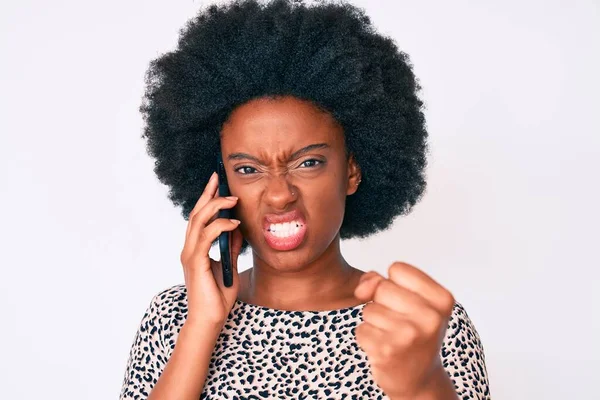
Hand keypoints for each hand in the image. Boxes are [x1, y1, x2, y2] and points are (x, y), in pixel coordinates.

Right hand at [180, 171, 243, 328]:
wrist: (210, 320)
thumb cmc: (218, 297)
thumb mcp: (229, 265)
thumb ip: (231, 246)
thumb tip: (237, 227)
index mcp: (195, 248)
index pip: (199, 217)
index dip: (207, 198)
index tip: (217, 182)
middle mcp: (189, 249)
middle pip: (196, 213)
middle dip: (207, 194)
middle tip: (218, 178)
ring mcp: (190, 255)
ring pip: (198, 221)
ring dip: (216, 206)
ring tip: (233, 199)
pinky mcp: (195, 263)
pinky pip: (206, 238)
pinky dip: (220, 227)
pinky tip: (234, 223)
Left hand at [353, 262, 455, 398]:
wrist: (419, 378)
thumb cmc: (414, 332)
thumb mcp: (411, 300)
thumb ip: (380, 280)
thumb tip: (360, 289)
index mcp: (442, 299)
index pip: (397, 269)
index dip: (394, 284)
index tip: (407, 303)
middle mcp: (430, 317)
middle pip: (381, 288)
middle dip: (382, 303)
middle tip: (400, 322)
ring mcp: (409, 336)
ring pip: (369, 309)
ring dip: (374, 322)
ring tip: (392, 336)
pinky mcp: (387, 351)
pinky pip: (361, 329)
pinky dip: (367, 338)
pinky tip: (384, 348)